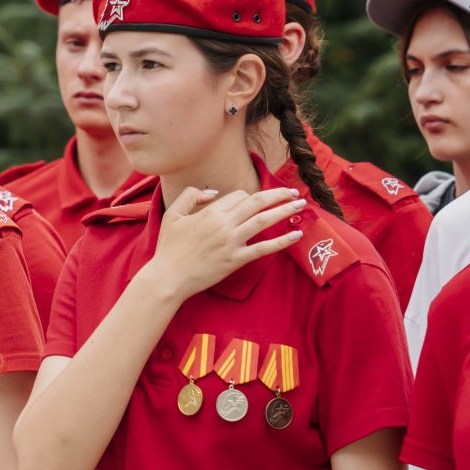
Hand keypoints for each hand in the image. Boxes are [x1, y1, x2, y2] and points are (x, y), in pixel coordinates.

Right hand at [142, 186, 304, 301]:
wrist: (168, 277)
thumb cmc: (169, 247)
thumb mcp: (172, 214)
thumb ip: (191, 196)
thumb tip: (213, 193)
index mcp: (211, 212)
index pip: (239, 196)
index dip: (250, 196)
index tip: (257, 201)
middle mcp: (224, 224)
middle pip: (257, 202)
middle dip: (279, 194)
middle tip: (294, 191)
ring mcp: (232, 242)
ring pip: (264, 220)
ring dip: (285, 210)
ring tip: (301, 205)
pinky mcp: (236, 260)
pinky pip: (263, 249)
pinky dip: (281, 241)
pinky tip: (296, 235)